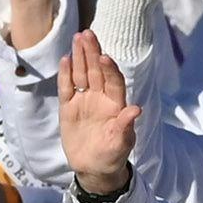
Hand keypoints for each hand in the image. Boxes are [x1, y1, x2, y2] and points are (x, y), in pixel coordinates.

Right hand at [55, 21, 139, 193]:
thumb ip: (125, 127)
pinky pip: (67, 88)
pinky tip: (65, 60)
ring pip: (82, 74)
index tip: (104, 57)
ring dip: (80, 57)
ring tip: (78, 38)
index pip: (113, 81)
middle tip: (87, 34)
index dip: (109, 69)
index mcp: (116, 104)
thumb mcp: (120, 144)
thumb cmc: (112, 155)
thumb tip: (136, 109)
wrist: (94, 168)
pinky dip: (66, 75)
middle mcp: (101, 98)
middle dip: (93, 52)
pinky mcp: (69, 108)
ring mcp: (84, 101)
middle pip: (96, 71)